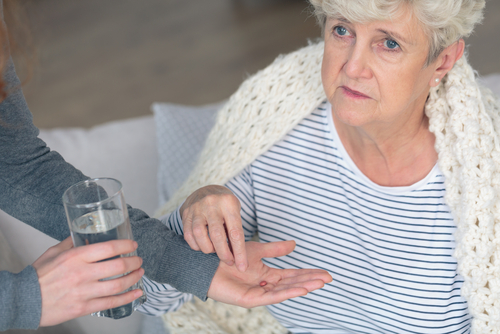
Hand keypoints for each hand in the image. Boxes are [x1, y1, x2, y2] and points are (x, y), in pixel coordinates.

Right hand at [33, 237, 143, 326]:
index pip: (109, 247)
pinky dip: (128, 297)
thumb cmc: (37, 276)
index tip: (133, 244)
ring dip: (134, 277)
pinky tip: (137, 293)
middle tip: (138, 259)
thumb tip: (84, 234)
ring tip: (140, 272)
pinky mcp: (84, 308)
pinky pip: (112, 302)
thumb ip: (71, 243)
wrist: (23, 300)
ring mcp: (84, 291)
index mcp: (76, 256)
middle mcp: (83, 273)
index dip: (126, 245)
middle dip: (134, 261)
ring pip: (119, 284)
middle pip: (118, 265)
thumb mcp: (53, 252)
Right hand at [181, 185, 246, 271]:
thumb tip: (239, 259)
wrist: (207, 191)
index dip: (239, 252)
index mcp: (228, 203)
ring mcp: (197, 208)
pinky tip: (203, 246)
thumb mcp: (235, 213)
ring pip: (200, 235)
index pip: (235, 232)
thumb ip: (235, 233)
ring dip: (208, 249)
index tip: (242, 267)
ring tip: (214, 250)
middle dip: (223, 253)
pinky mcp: (186, 213)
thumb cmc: (226, 207)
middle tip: (229, 261)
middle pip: (217, 235)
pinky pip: (188, 234)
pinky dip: (196, 245)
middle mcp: (212, 204)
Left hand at [207, 240, 331, 307]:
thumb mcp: (257, 249)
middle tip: (328, 279)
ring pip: (285, 291)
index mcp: (267, 275)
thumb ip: (275, 249)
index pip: (293, 275)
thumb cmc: (229, 256)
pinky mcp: (250, 299)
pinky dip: (287, 293)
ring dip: (302, 287)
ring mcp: (259, 293)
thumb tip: (294, 244)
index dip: (309, 274)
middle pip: (292, 283)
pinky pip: (271, 297)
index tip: (325, 273)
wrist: (207, 262)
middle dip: (310, 281)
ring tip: (318, 284)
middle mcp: (265, 285)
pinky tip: (300, 289)